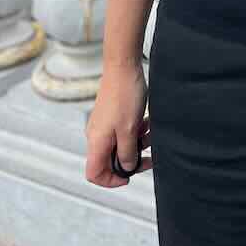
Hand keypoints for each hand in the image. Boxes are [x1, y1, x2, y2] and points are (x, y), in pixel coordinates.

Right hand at [85, 62, 151, 187]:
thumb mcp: (130, 130)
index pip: (94, 173)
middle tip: (148, 157)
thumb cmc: (125, 96)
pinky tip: (147, 123)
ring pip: (120, 145)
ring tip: (151, 135)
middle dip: (130, 160)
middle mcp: (96, 135)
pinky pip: (123, 131)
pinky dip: (135, 131)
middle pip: (109, 160)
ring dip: (136, 144)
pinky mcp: (112, 115)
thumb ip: (127, 153)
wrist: (123, 65)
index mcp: (96, 142)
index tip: (129, 176)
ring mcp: (104, 124)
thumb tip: (126, 168)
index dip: (110, 180)